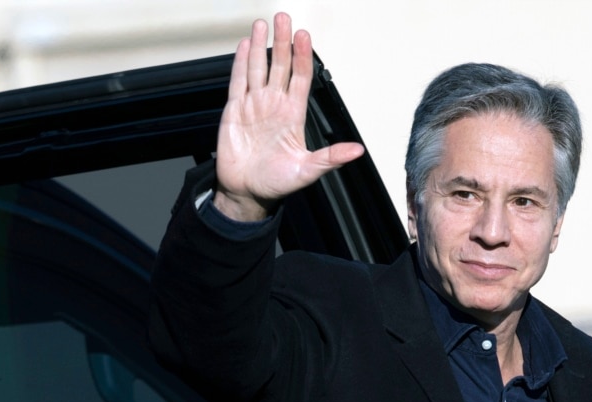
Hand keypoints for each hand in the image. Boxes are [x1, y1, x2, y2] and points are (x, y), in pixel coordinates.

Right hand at [213, 13, 364, 220]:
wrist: (246, 193)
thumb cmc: (277, 183)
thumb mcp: (308, 170)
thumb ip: (330, 157)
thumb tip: (358, 151)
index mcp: (293, 115)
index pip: (301, 78)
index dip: (303, 56)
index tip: (304, 36)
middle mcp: (274, 105)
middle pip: (280, 66)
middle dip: (282, 41)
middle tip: (284, 17)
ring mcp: (254, 106)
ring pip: (258, 68)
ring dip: (260, 46)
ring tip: (263, 24)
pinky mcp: (234, 111)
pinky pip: (237, 82)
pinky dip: (240, 63)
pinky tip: (243, 45)